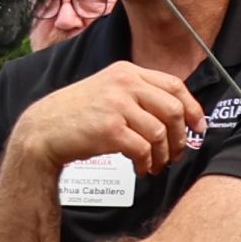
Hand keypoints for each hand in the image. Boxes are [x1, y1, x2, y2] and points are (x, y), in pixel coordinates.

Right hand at [11, 63, 208, 177]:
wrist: (42, 130)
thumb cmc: (76, 115)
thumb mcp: (107, 90)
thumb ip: (137, 94)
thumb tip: (176, 113)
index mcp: (126, 72)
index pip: (174, 85)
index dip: (193, 108)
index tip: (198, 126)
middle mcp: (123, 84)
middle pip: (173, 109)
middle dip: (180, 137)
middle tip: (176, 153)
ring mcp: (116, 106)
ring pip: (160, 133)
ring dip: (164, 155)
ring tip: (156, 165)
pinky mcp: (109, 129)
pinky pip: (143, 149)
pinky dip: (147, 164)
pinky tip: (141, 170)